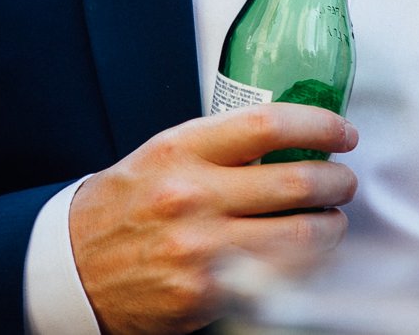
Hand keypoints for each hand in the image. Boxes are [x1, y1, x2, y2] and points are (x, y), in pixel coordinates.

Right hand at [68, 104, 357, 334]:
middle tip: (344, 180)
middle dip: (337, 180)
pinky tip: (307, 254)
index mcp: (180, 151)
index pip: (267, 125)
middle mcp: (192, 196)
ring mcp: (202, 248)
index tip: (342, 132)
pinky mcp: (209, 293)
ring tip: (331, 218)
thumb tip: (288, 138)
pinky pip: (282, 276)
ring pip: (301, 234)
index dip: (319, 125)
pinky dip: (307, 264)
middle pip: (296, 180)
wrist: (74, 269)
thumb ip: (218, 146)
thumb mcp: (160, 157)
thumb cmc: (122, 208)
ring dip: (331, 225)